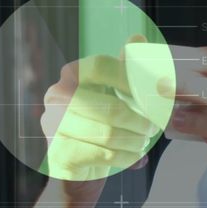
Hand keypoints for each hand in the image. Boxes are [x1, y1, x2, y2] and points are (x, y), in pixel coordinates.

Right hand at [41, 35, 160, 185]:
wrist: (80, 168)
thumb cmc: (103, 124)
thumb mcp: (118, 93)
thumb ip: (127, 68)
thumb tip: (137, 39)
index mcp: (71, 75)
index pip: (102, 66)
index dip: (131, 79)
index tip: (153, 95)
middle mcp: (56, 96)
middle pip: (109, 106)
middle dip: (139, 120)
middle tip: (153, 127)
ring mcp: (53, 125)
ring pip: (108, 134)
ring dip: (134, 140)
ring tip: (143, 141)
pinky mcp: (59, 153)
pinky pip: (103, 154)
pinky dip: (126, 156)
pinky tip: (134, 156)